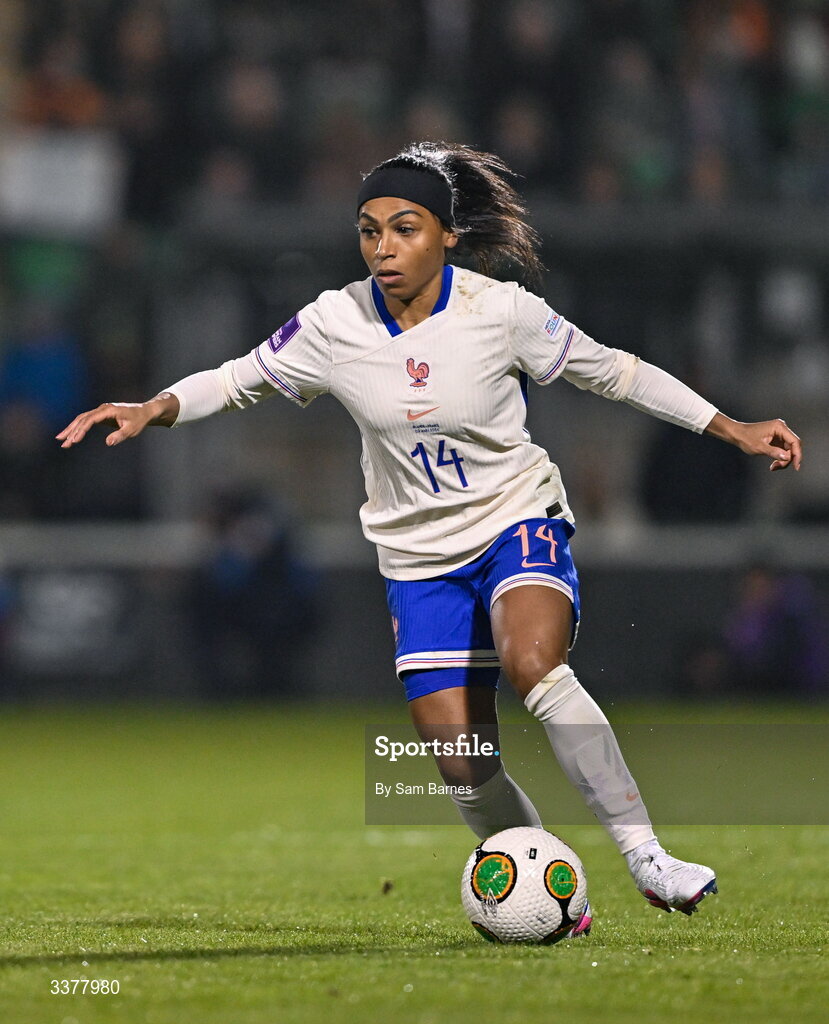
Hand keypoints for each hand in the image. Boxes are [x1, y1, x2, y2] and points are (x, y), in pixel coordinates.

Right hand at [56, 394, 178, 447]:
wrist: (144, 412)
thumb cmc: (139, 421)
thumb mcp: (132, 430)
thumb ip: (120, 436)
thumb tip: (108, 442)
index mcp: (108, 410)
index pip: (90, 420)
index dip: (81, 430)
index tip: (74, 441)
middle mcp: (102, 408)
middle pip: (82, 419)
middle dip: (71, 431)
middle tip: (63, 443)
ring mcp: (100, 410)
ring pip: (81, 419)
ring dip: (71, 429)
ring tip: (61, 440)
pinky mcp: (100, 415)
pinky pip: (86, 420)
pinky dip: (77, 427)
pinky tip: (71, 435)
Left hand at [705, 413, 802, 471]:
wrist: (736, 434)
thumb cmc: (745, 438)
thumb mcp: (759, 447)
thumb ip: (773, 452)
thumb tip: (787, 457)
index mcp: (779, 427)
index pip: (795, 441)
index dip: (797, 455)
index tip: (796, 466)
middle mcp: (781, 429)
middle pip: (793, 447)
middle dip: (788, 459)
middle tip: (777, 467)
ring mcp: (779, 434)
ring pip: (789, 450)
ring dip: (783, 460)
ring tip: (773, 467)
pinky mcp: (776, 439)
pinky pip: (783, 450)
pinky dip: (780, 458)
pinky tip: (774, 464)